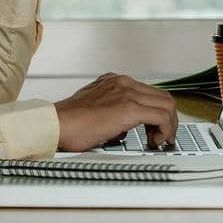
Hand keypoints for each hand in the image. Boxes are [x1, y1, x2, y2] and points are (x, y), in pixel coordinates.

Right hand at [52, 73, 179, 150]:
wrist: (54, 125)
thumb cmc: (68, 123)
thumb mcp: (93, 109)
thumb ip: (111, 111)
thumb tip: (124, 127)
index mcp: (114, 81)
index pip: (149, 92)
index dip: (157, 112)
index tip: (156, 128)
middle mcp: (123, 82)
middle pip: (163, 96)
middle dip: (168, 119)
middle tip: (162, 137)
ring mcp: (126, 92)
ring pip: (166, 104)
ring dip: (168, 125)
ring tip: (158, 141)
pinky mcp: (128, 107)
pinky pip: (161, 115)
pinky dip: (165, 130)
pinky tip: (155, 141)